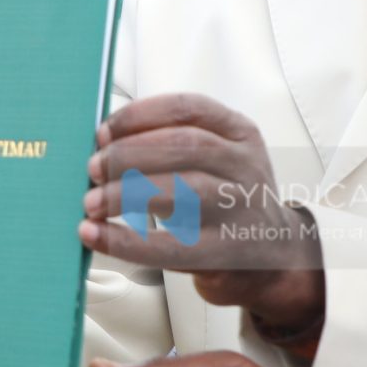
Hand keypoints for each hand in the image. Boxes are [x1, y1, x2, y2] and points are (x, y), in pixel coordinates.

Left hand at [81, 94, 324, 333]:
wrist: (274, 257)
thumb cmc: (228, 200)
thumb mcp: (217, 160)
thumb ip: (172, 145)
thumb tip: (102, 144)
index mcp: (239, 133)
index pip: (188, 109)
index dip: (139, 116)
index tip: (103, 131)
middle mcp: (245, 166)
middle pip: (183, 146)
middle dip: (128, 154)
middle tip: (92, 169)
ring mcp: (240, 209)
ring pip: (182, 191)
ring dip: (125, 194)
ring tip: (91, 203)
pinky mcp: (226, 252)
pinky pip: (171, 246)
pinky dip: (125, 241)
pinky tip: (96, 235)